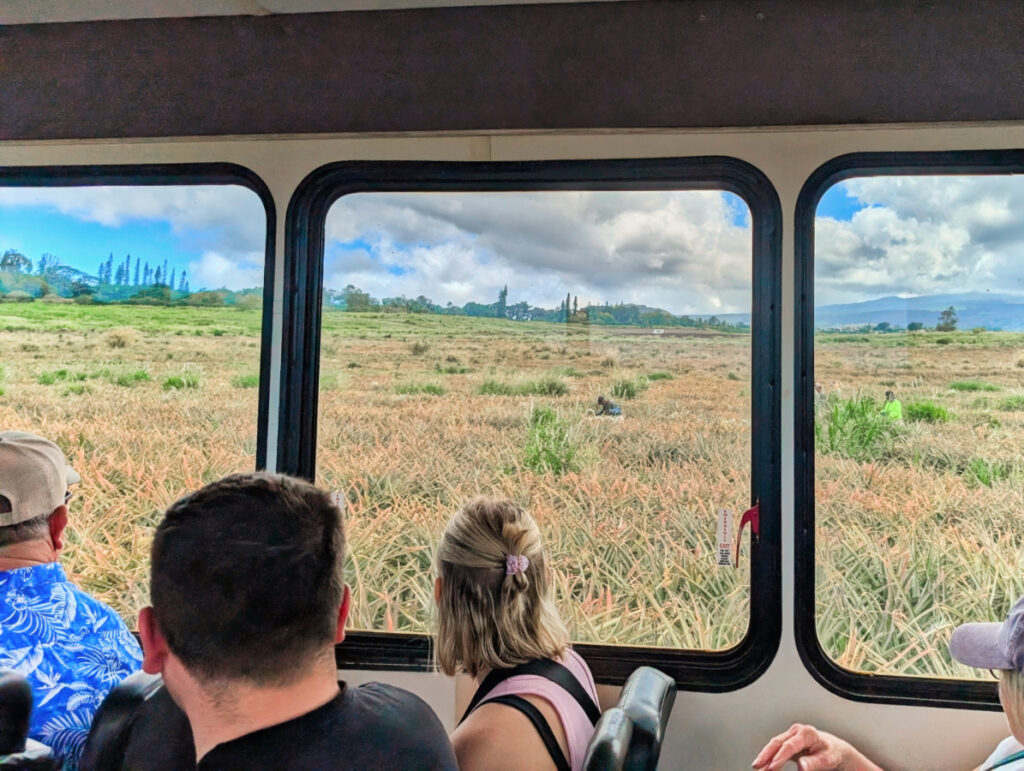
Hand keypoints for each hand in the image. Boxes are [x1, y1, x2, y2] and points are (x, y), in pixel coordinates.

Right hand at [752, 724, 881, 770]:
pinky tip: (766, 766)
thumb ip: (814, 762)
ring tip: (759, 768)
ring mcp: (792, 735)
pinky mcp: (789, 742)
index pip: (789, 745)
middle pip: (777, 742)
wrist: (837, 751)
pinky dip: (770, 758)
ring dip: (766, 757)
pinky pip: (777, 749)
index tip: (771, 768)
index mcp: (807, 733)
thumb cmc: (833, 754)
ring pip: (774, 745)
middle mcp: (797, 731)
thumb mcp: (828, 759)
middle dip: (766, 755)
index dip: (779, 757)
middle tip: (758, 767)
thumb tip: (801, 766)